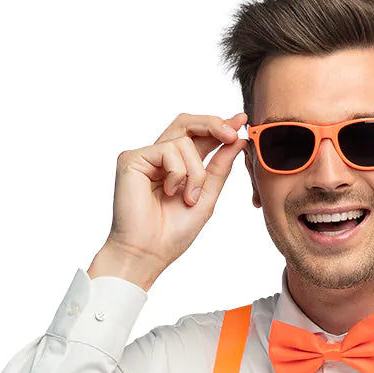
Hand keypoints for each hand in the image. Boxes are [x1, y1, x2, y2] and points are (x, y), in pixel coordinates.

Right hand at [104, 111, 249, 278]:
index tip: (242, 120)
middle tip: (233, 134)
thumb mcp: (207, 197)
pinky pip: (168, 150)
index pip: (199, 137)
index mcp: (177, 166)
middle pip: (187, 123)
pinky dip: (178, 174)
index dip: (220, 126)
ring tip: (188, 198)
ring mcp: (145, 157)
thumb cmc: (173, 232)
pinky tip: (170, 193)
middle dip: (213, 125)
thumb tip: (238, 139)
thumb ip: (220, 167)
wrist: (149, 252)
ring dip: (196, 172)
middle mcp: (160, 158)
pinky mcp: (132, 158)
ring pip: (184, 141)